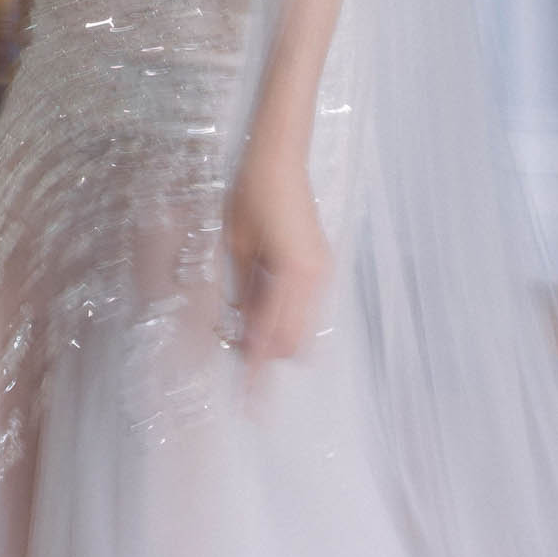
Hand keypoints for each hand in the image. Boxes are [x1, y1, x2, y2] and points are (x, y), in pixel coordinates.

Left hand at [223, 144, 331, 383]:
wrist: (279, 155)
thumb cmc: (249, 191)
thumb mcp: (235, 244)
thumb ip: (242, 292)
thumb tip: (239, 331)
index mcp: (293, 272)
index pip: (273, 336)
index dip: (258, 371)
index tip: (248, 401)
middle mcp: (315, 277)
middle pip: (296, 343)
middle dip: (268, 357)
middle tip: (235, 354)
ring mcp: (323, 270)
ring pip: (303, 329)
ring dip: (276, 337)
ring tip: (242, 330)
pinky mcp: (321, 263)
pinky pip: (306, 307)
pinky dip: (284, 316)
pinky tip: (258, 305)